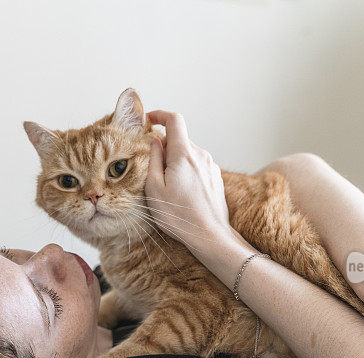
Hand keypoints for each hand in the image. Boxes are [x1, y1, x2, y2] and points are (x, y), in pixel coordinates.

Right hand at [144, 110, 231, 250]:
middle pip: (179, 139)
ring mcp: (211, 166)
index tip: (148, 120)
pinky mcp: (215, 177)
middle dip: (163, 147)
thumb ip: (153, 159)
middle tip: (151, 167)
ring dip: (174, 161)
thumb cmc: (179, 216)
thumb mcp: (154, 188)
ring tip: (167, 186)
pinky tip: (181, 192)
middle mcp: (201, 155)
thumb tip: (154, 140)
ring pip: (187, 153)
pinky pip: (197, 165)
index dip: (159, 115)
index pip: (174, 120)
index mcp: (184, 154)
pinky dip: (185, 170)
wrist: (210, 236)